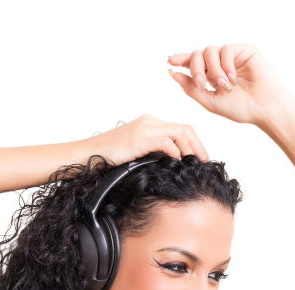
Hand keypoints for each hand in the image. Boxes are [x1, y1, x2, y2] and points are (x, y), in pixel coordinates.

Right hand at [87, 114, 209, 165]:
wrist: (89, 153)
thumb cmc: (110, 156)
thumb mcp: (136, 152)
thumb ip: (153, 152)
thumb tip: (171, 163)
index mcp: (150, 123)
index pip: (180, 129)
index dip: (194, 142)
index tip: (200, 157)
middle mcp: (150, 121)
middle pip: (185, 128)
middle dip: (198, 145)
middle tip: (205, 161)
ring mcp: (146, 128)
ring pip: (180, 132)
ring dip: (191, 148)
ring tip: (196, 162)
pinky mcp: (141, 137)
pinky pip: (166, 142)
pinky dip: (176, 152)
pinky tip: (178, 162)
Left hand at [167, 44, 291, 125]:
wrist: (264, 110)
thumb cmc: (241, 108)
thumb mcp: (210, 101)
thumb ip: (191, 88)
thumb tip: (173, 73)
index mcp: (212, 75)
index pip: (194, 62)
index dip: (181, 59)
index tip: (170, 61)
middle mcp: (221, 64)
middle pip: (198, 54)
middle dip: (195, 68)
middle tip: (201, 83)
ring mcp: (232, 56)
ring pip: (210, 51)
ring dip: (212, 69)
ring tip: (223, 85)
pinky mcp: (244, 50)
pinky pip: (226, 49)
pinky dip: (225, 65)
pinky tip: (232, 78)